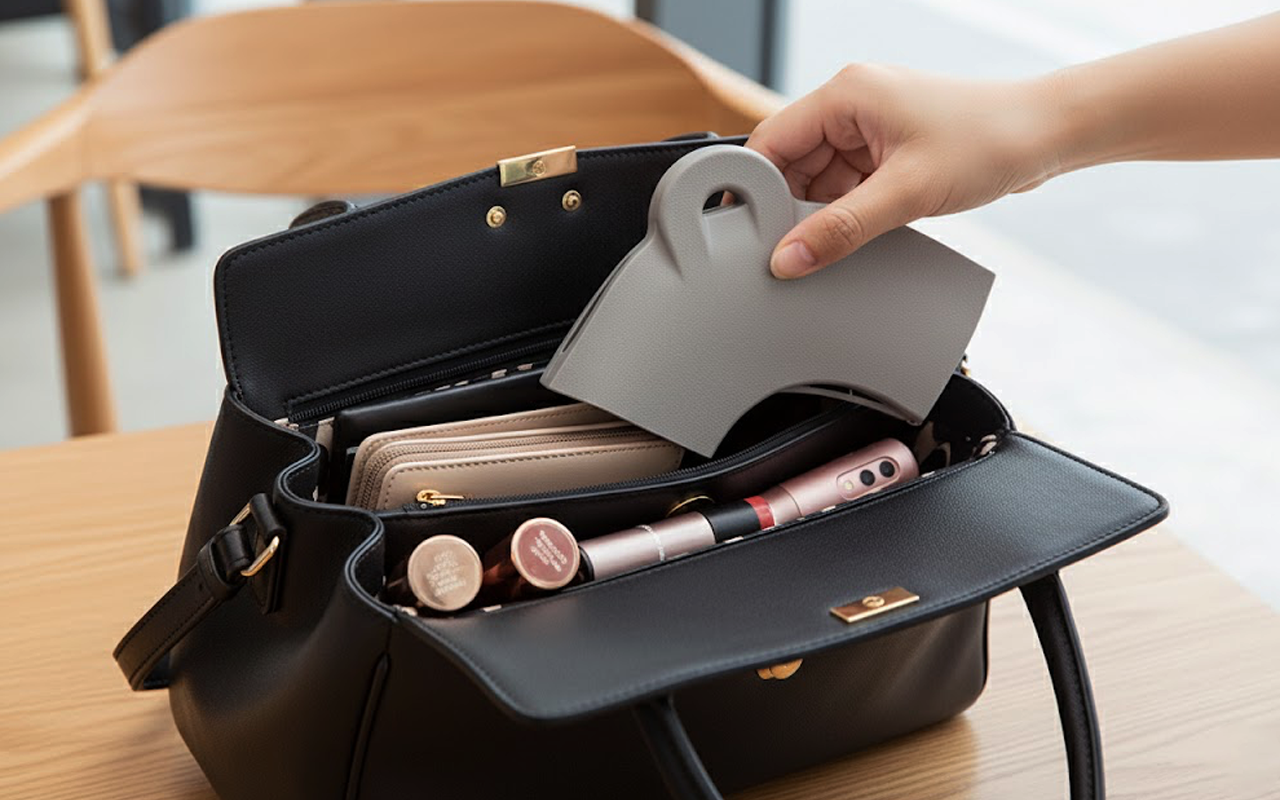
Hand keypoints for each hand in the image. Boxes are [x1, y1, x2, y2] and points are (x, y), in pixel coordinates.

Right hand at [748, 64, 1064, 277]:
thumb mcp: (907, 193)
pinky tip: (862, 232)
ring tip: (845, 238)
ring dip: (824, 215)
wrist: (1048, 135)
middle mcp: (850, 106)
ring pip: (817, 182)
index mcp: (845, 94)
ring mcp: (868, 129)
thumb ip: (841, 230)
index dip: (754, 191)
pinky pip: (846, 187)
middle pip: (790, 166)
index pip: (769, 143)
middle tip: (798, 250)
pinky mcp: (886, 152)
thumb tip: (788, 260)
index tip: (750, 236)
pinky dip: (847, 214)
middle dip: (792, 210)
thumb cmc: (989, 140)